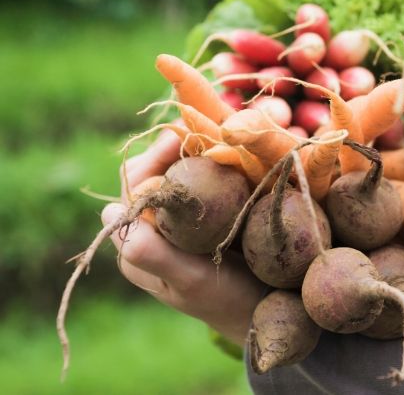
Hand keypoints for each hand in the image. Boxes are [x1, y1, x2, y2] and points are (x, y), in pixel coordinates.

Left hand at [101, 128, 264, 345]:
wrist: (259, 311)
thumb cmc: (225, 299)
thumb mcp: (189, 280)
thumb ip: (150, 254)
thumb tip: (109, 212)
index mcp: (135, 244)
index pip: (133, 186)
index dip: (155, 158)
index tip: (183, 138)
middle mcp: (149, 229)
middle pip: (152, 172)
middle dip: (174, 147)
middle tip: (203, 128)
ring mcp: (175, 221)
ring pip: (175, 171)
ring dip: (193, 150)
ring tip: (215, 134)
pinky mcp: (198, 217)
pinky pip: (197, 180)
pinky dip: (210, 161)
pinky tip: (228, 151)